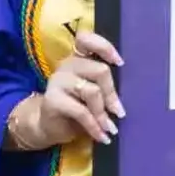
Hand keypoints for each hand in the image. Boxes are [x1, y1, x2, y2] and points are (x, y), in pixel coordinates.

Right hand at [28, 30, 124, 146]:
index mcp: (79, 58)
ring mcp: (58, 81)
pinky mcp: (52, 100)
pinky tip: (102, 137)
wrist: (48, 126)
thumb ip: (105, 87)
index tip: (119, 63)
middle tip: (119, 112)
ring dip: (104, 114)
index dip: (105, 47)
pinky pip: (82, 112)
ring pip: (92, 91)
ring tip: (110, 128)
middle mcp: (67, 65)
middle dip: (112, 94)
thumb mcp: (93, 94)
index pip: (87, 39)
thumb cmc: (76, 107)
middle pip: (100, 70)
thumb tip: (126, 99)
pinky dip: (95, 126)